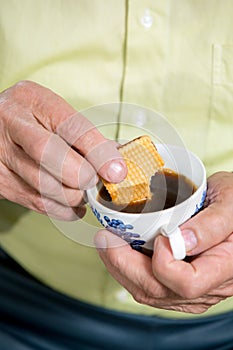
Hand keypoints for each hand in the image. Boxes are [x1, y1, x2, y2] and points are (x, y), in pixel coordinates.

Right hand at [0, 81, 126, 219]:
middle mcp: (12, 123)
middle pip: (49, 154)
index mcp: (33, 100)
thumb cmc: (33, 121)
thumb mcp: (55, 115)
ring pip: (42, 185)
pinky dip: (62, 210)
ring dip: (73, 196)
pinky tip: (73, 206)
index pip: (71, 127)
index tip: (117, 172)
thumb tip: (117, 162)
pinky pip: (36, 203)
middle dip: (80, 175)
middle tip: (94, 183)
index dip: (98, 152)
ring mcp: (1, 154)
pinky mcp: (0, 181)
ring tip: (84, 194)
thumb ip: (84, 136)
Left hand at [95, 171, 232, 313]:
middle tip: (105, 238)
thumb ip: (211, 224)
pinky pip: (152, 288)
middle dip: (123, 265)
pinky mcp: (182, 286)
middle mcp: (209, 287)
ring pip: (150, 293)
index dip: (164, 262)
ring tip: (107, 244)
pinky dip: (130, 271)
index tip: (158, 235)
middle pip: (158, 291)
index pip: (187, 283)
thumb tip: (179, 241)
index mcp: (224, 267)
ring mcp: (194, 290)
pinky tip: (122, 253)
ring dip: (121, 269)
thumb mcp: (230, 202)